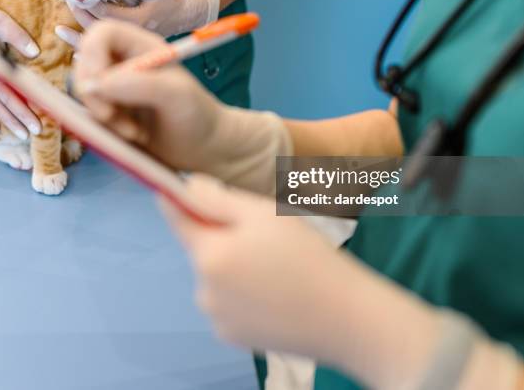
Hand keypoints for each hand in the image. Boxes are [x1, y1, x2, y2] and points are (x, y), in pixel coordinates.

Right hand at [0, 0, 41, 138]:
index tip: (37, 124)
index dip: (23, 110)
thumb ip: (17, 36)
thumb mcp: (0, 20)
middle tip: (34, 134)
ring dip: (6, 122)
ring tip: (21, 136)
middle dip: (18, 120)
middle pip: (1, 104)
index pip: (9, 93)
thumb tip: (35, 52)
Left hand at [59, 0, 219, 40]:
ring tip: (59, 30)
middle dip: (80, 16)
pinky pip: (106, 52)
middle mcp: (130, 36)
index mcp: (135, 21)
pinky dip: (91, 51)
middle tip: (68, 3)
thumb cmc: (171, 0)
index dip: (88, 3)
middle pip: (98, 30)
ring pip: (100, 44)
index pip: (105, 14)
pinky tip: (76, 54)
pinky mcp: (128, 48)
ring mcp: (129, 45)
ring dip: (78, 38)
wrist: (183, 16)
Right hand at [74, 19, 289, 189]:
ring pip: (86, 94)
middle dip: (93, 94)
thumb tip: (96, 85)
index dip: (92, 55)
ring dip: (102, 116)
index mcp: (142, 46)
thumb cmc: (198, 115)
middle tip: (112, 117)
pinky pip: (90, 115)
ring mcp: (116, 88)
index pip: (101, 34)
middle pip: (85, 64)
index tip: (100, 87)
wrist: (205, 149)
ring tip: (135, 132)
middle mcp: (126, 63)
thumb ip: (140, 85)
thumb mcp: (177, 95)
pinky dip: (105, 129)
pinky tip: (133, 136)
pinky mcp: (112, 111)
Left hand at [160, 174, 337, 356]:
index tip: (186, 188)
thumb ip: (218, 199)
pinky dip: (242, 294)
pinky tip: (274, 292)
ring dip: (233, 266)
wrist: (345, 317)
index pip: (178, 220)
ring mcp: (217, 319)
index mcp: (209, 256)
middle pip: (202, 248)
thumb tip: (187, 186)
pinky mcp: (233, 338)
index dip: (179, 200)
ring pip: (215, 276)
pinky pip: (227, 303)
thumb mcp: (263, 214)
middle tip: (264, 237)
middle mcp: (204, 291)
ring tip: (275, 267)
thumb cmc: (306, 255)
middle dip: (223, 237)